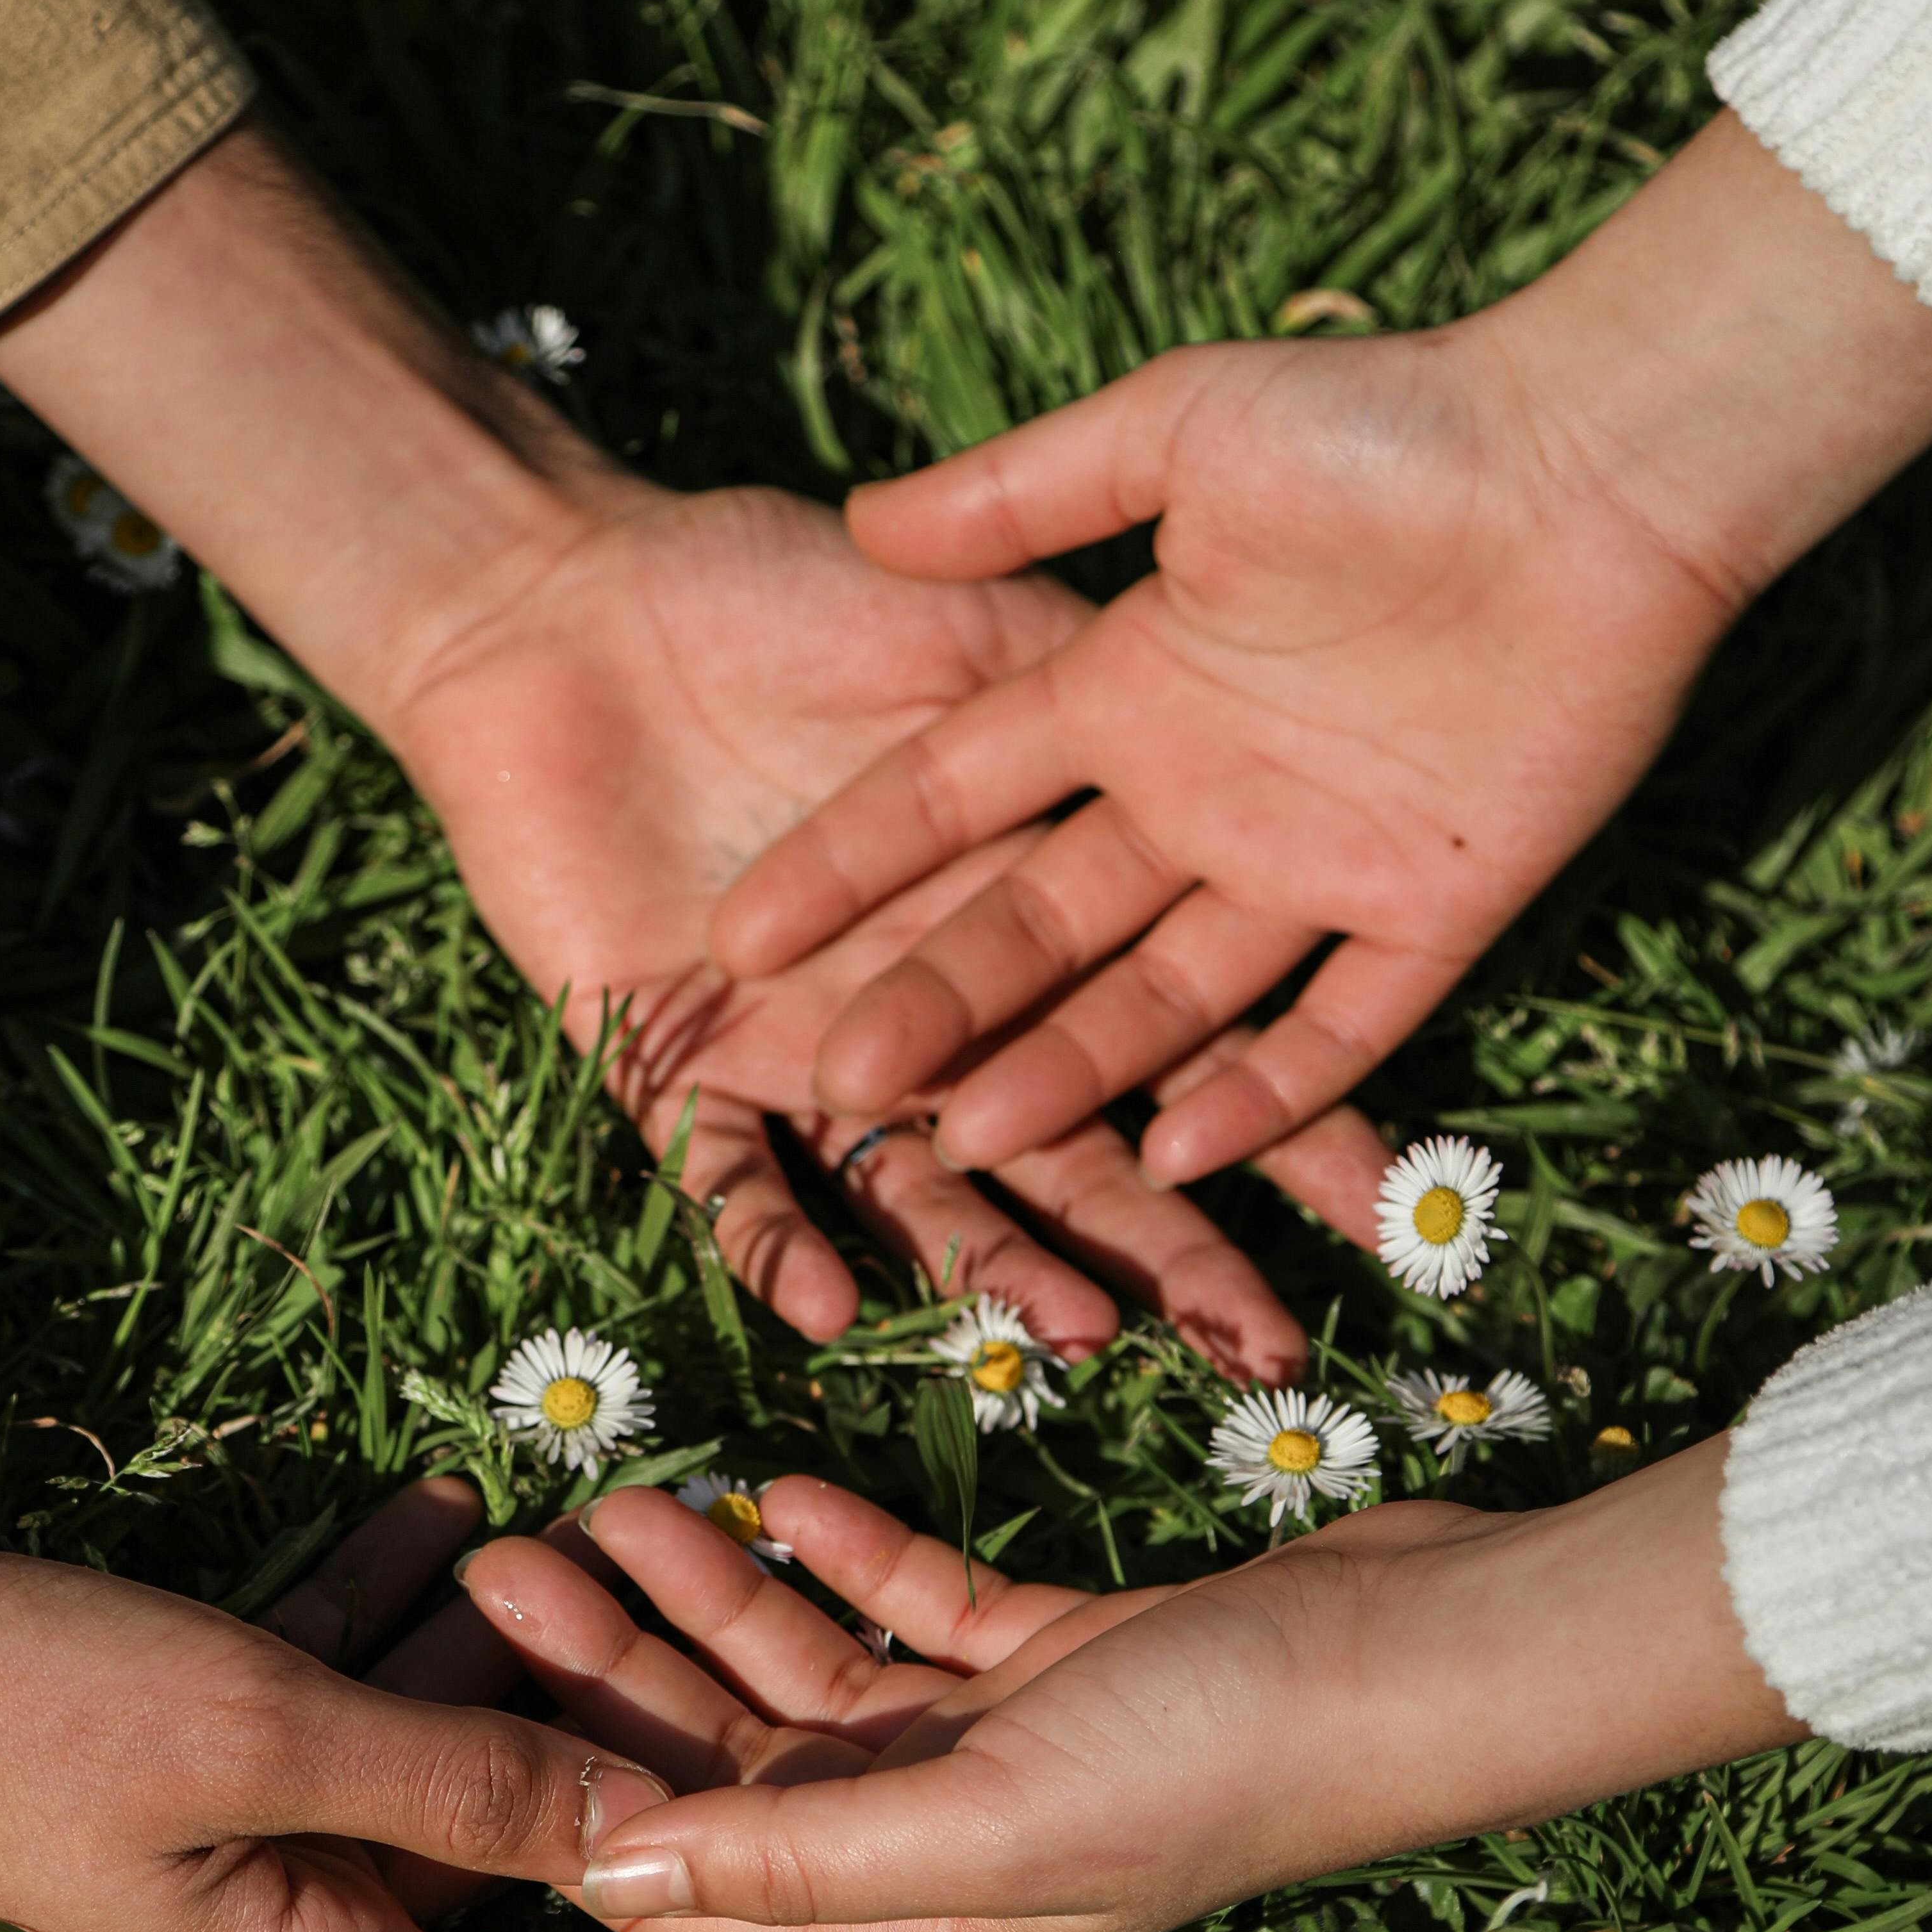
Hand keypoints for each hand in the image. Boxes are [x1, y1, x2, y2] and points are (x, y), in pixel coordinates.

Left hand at [0, 124, 1373, 1383]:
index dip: (1268, 1114)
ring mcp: (807, 1052)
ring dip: (997, 1270)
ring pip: (919, 1195)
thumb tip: (1237, 732)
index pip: (1170, 1028)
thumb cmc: (767, 587)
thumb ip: (1083, 688)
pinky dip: (773, 1246)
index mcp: (1020, 907)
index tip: (1370, 1207)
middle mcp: (933, 1005)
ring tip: (1075, 1345)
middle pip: (1071, 1146)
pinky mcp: (671, 1068)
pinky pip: (727, 1185)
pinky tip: (833, 1314)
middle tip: (1260, 1344)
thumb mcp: (967, 623)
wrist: (561, 602)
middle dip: (1167, 1248)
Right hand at [0, 1477, 758, 1931]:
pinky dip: (376, 1612)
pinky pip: (313, 1695)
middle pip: (492, 1872)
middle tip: (708, 1645)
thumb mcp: (262, 1737)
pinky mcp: (166, 1762)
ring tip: (588, 1537)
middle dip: (593, 1755)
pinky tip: (448, 1508)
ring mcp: (223, 1851)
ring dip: (489, 1657)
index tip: (802, 1883)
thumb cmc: (4, 1722)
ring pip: (408, 1762)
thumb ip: (460, 1787)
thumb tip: (647, 1839)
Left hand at [464, 1446, 1793, 1931]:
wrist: (1423, 1659)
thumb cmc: (1219, 1755)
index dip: (568, 1824)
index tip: (456, 1731)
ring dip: (713, 1599)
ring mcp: (1003, 1753)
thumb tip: (597, 1879)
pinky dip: (845, 1556)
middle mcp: (941, 1850)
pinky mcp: (1060, 1663)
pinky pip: (914, 1614)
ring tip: (617, 1502)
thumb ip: (789, 1851)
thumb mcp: (983, 1816)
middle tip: (502, 1564)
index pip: (690, 1897)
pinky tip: (779, 1489)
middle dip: (613, 1676)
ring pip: (809, 1681)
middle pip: (731, 1770)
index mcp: (908, 1921)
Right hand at [708, 114, 1931, 1186]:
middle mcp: (1202, 795)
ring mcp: (1312, 862)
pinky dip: (1264, 1093)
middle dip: (938, 1001)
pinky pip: (1335, 1028)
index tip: (739, 931)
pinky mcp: (1431, 909)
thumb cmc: (1388, 423)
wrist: (1597, 463)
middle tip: (834, 1076)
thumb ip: (1026, 489)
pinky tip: (1172, 1152)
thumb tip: (867, 524)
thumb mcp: (1179, 428)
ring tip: (968, 1146)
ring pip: (1166, 999)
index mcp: (1128, 688)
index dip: (851, 862)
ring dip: (1072, 1073)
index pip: (955, 795)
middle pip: (1040, 923)